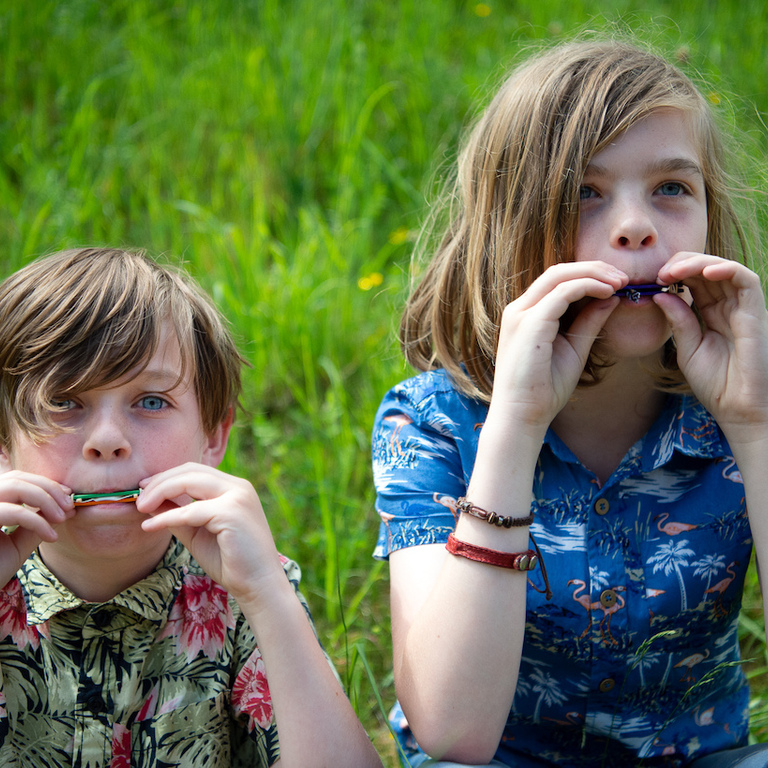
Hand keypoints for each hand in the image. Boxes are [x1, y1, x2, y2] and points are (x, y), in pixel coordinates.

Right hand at [0, 471, 73, 585]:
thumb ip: (36, 522)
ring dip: (46, 499)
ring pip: (15, 486)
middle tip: (70, 506)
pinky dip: (38, 521)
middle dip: (49, 489)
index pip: (16, 479)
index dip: (44, 483)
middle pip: (16, 478)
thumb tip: (64, 507)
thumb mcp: (18, 544)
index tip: (68, 496)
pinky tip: (52, 537)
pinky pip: (14, 512)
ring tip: (63, 518)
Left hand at [137, 464, 283, 603]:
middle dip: (159, 482)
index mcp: (234, 488)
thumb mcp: (197, 532)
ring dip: (160, 492)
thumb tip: (150, 501)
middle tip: (137, 499)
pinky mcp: (231, 513)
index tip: (144, 488)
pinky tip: (150, 526)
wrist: (258, 585)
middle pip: (190, 470)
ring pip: (189, 482)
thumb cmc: (231, 562)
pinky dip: (166, 517)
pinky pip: (190, 511)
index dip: (167, 476)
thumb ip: (178, 514)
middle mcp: (239, 486)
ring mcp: (237, 497)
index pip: (195, 471)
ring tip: (140, 508)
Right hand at [488, 260, 625, 432]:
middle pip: (558, 271)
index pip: (556, 281)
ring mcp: (521, 314)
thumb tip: (611, 298)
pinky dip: (588, 286)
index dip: (588, 275)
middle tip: (624, 276)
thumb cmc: (544, 389)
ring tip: (621, 281)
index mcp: (525, 315)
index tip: (618, 283)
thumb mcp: (574, 348)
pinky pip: (562, 292)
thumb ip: (588, 322)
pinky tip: (609, 292)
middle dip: (593, 268)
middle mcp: (519, 309)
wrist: (522, 415)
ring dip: (593, 273)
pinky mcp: (529, 323)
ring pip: (559, 275)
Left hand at [656, 252, 767, 443]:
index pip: (694, 280)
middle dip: (682, 264)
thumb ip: (678, 321)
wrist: (738, 409)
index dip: (674, 274)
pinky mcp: (756, 312)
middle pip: (707, 270)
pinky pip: (746, 280)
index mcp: (712, 313)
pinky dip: (726, 269)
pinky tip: (704, 272)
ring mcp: (743, 307)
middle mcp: (729, 306)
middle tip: (659, 273)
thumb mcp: (688, 348)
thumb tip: (660, 294)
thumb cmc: (716, 383)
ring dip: (699, 263)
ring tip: (675, 271)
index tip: (653, 280)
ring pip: (724, 268)